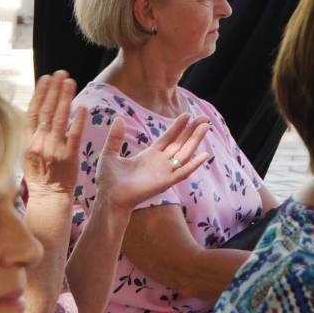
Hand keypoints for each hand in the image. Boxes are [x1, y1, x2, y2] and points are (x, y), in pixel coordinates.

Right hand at [22, 73, 80, 197]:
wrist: (48, 197)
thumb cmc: (39, 174)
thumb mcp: (26, 153)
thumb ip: (29, 133)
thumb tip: (34, 110)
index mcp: (27, 141)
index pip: (32, 112)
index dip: (39, 93)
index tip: (46, 77)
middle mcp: (39, 143)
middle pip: (46, 111)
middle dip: (53, 89)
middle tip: (61, 73)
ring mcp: (54, 150)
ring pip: (59, 119)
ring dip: (64, 98)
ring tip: (70, 81)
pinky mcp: (69, 157)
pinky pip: (74, 135)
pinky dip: (78, 120)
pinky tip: (82, 106)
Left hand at [96, 112, 211, 210]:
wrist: (109, 198)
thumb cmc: (108, 180)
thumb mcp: (110, 153)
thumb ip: (116, 137)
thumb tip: (118, 118)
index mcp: (150, 155)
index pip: (168, 138)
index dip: (178, 126)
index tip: (187, 114)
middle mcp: (160, 163)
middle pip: (180, 143)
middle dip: (192, 130)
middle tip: (204, 118)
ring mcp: (164, 172)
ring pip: (184, 154)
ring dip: (195, 141)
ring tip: (205, 126)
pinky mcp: (165, 182)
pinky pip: (183, 173)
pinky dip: (194, 165)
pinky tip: (204, 155)